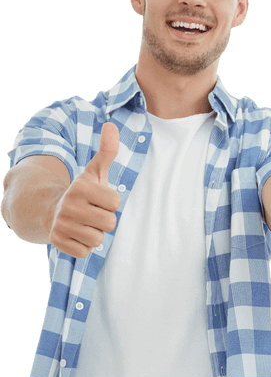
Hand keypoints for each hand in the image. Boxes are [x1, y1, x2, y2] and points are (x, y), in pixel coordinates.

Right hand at [49, 121, 121, 256]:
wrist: (49, 210)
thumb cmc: (82, 192)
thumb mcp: (94, 172)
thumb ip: (106, 151)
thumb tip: (111, 125)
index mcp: (81, 188)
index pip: (116, 203)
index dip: (111, 202)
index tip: (99, 199)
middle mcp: (68, 206)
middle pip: (110, 223)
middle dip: (105, 220)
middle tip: (92, 214)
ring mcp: (61, 224)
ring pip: (98, 240)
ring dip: (94, 234)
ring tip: (84, 224)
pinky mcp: (57, 242)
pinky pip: (85, 252)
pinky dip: (83, 246)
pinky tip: (76, 235)